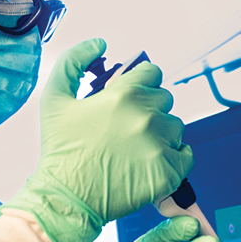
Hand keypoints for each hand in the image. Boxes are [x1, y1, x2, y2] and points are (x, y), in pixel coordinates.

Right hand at [2, 39, 193, 241]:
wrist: (66, 199)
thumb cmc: (60, 150)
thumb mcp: (54, 98)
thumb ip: (74, 62)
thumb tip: (101, 43)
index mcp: (124, 94)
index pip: (152, 73)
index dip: (140, 84)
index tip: (128, 100)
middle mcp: (147, 116)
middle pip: (165, 99)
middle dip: (149, 108)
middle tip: (127, 128)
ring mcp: (160, 145)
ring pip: (176, 126)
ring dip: (162, 133)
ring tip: (137, 148)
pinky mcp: (169, 173)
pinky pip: (186, 155)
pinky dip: (174, 157)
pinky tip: (152, 162)